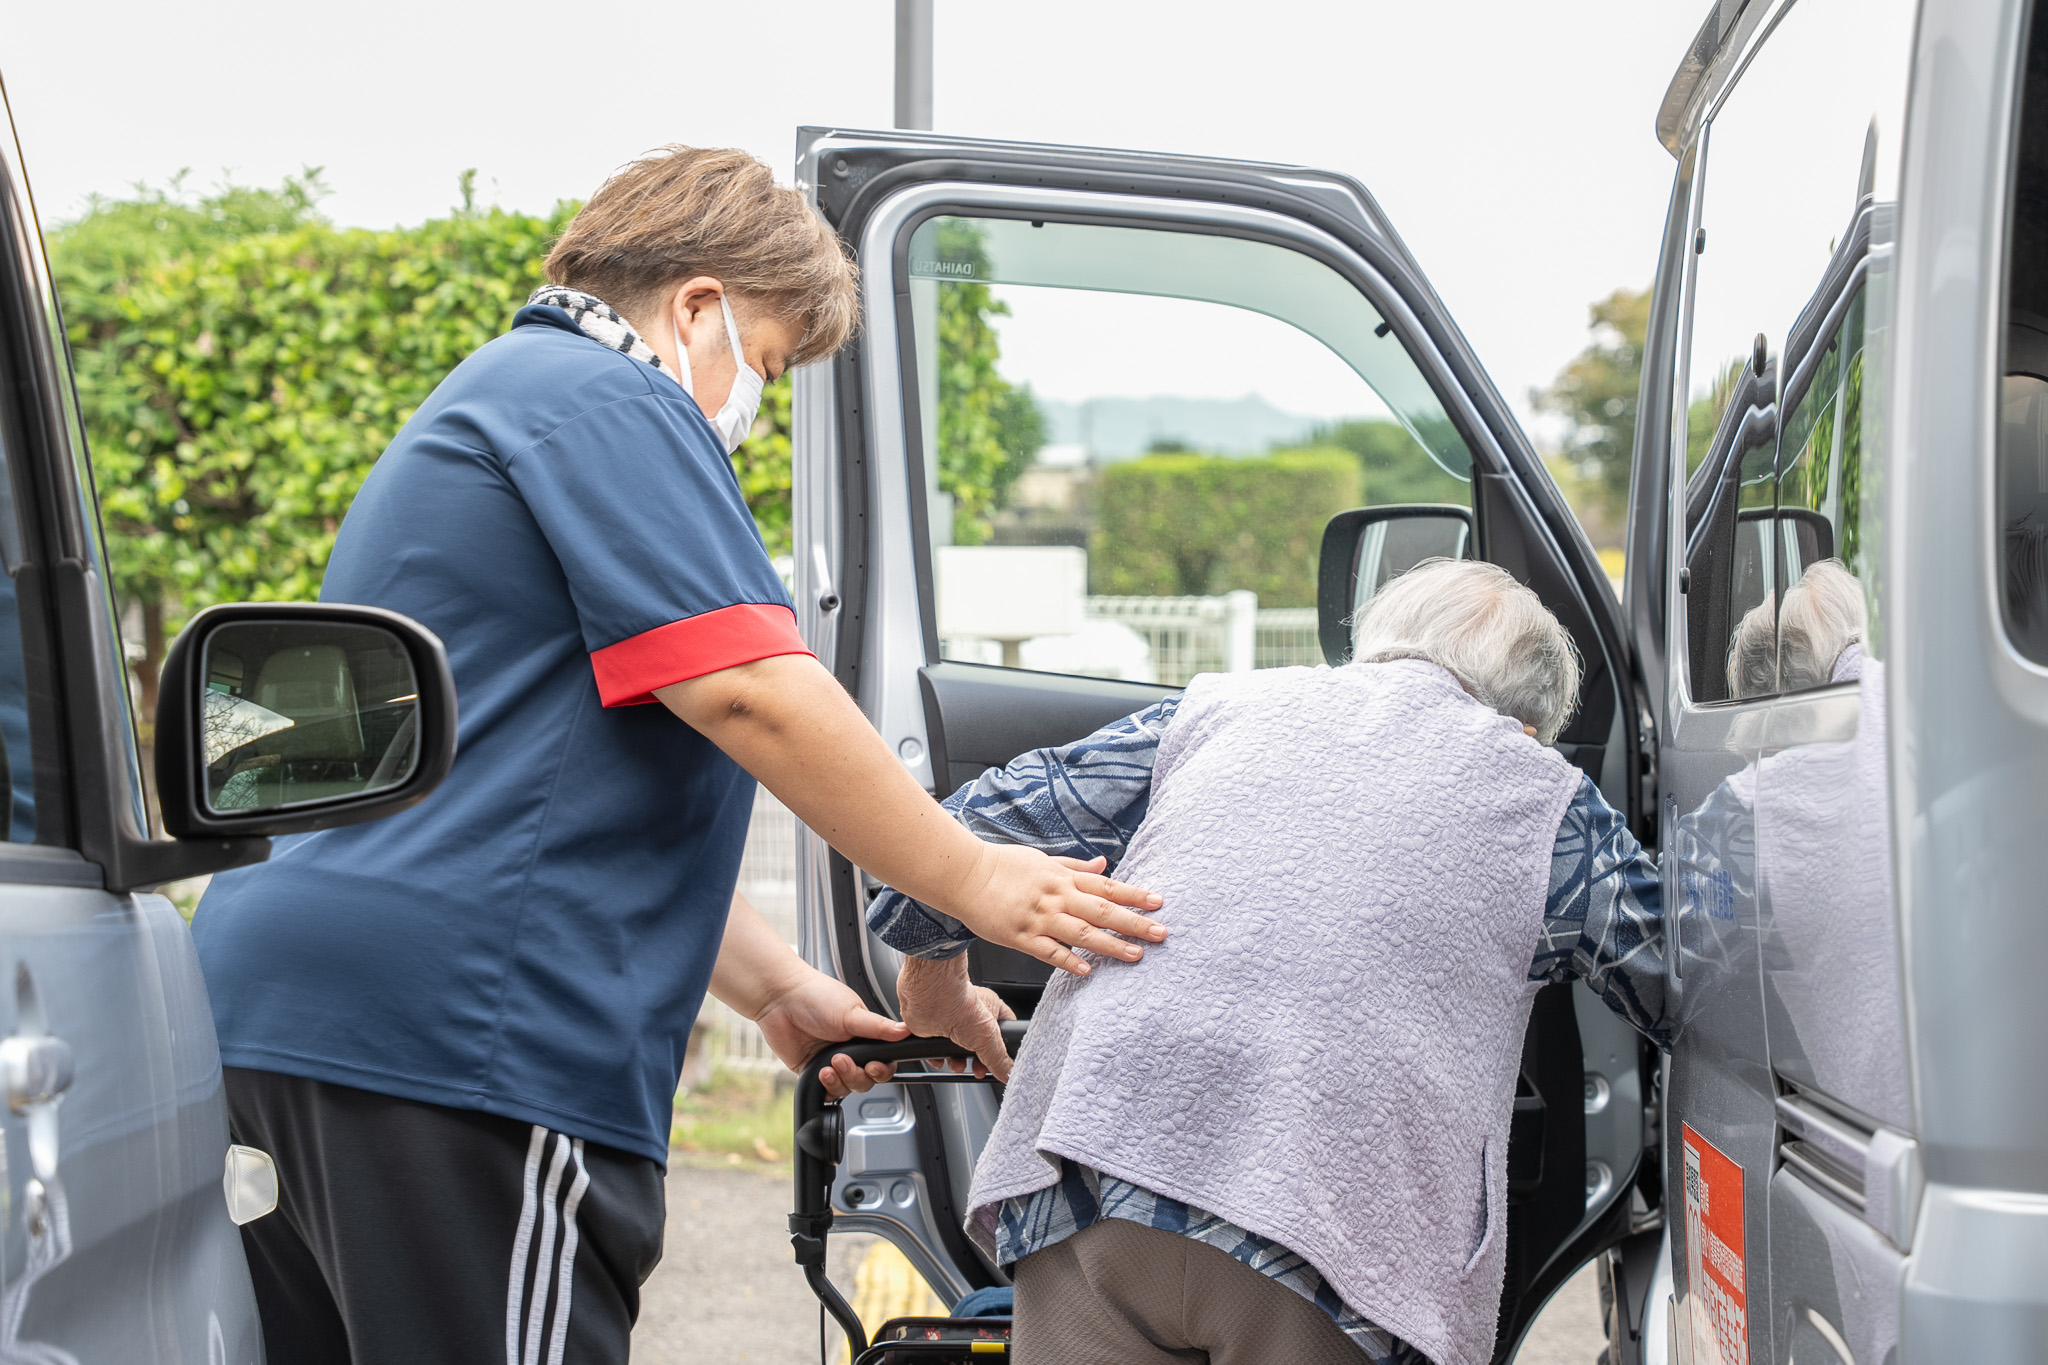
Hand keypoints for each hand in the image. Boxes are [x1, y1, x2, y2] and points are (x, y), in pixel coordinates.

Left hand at [754, 966, 910, 1100]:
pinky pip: (827, 1091)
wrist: (780, 999)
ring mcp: (831, 1062)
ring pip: (848, 1087)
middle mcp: (850, 1050)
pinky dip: (827, 1087)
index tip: (873, 1066)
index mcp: (864, 1034)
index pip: (884, 1061)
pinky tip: (821, 1073)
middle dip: (858, 1075)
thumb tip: (906, 1031)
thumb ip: (879, 1027)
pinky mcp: (813, 1071)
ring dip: (841, 1080)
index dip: (882, 1069)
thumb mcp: (852, 1012)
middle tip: (843, 1060)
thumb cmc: (815, 996)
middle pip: (867, 1080)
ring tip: (829, 1064)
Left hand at [896, 955, 1017, 1082]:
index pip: (1003, 1029)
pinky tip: (938, 1059)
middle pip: (978, 1043)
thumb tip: (1009, 1074)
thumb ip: (999, 1060)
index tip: (1000, 1063)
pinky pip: (935, 1047)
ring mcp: (950, 1020)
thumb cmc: (959, 1005)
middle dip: (976, 1060)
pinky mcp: (931, 1026)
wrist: (928, 998)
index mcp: (990, 1009)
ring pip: (956, 1047)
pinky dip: (936, 1056)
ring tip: (956, 1065)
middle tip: (977, 1069)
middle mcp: (970, 1014)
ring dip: (955, 1061)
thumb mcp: (988, 1039)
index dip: (1003, 1048)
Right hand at [950, 849, 1165, 977]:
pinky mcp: (1020, 937)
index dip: (1134, 894)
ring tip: (1135, 955)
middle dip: (1134, 922)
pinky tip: (1087, 970)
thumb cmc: (1001, 865)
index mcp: (1062, 878)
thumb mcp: (1043, 859)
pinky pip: (1049, 952)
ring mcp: (1039, 918)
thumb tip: (1104, 864)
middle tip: (1160, 932)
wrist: (964, 873)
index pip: (1107, 886)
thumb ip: (1075, 866)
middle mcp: (1056, 897)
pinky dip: (1069, 960)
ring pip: (1082, 932)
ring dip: (1111, 944)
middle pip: (1102, 910)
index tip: (1158, 902)